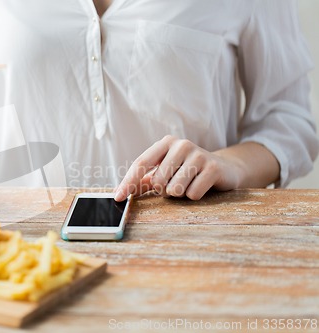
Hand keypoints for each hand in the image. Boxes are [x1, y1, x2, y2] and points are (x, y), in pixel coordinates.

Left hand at [114, 135, 278, 200]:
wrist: (224, 168)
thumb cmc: (187, 171)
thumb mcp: (165, 172)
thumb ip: (143, 181)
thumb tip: (120, 193)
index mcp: (165, 143)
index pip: (141, 163)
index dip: (128, 182)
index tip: (118, 197)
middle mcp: (181, 145)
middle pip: (157, 181)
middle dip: (164, 190)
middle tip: (176, 183)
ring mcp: (199, 154)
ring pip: (175, 190)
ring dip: (180, 194)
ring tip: (189, 184)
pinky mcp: (214, 168)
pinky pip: (192, 194)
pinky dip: (194, 196)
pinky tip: (202, 186)